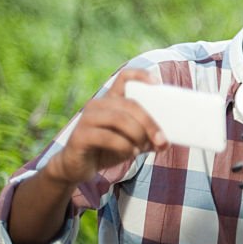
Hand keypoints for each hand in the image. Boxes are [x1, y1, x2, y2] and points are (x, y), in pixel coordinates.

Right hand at [44, 69, 167, 186]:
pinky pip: (107, 137)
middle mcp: (98, 104)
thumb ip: (147, 138)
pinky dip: (124, 146)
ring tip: (142, 148)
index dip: (141, 76)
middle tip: (162, 140)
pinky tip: (131, 153)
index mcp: (111, 100)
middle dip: (150, 122)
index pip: (124, 77)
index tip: (157, 83)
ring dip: (137, 135)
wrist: (78, 167)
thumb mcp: (132, 142)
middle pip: (130, 104)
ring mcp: (87, 118)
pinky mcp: (80, 136)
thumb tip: (165, 142)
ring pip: (120, 119)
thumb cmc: (107, 149)